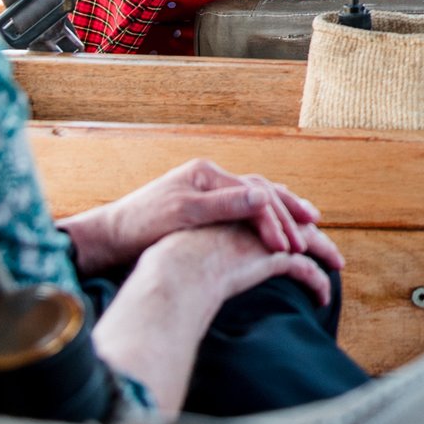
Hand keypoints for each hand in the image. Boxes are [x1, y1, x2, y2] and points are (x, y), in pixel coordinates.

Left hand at [62, 158, 342, 275]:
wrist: (107, 237)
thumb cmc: (138, 227)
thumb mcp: (180, 215)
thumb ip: (223, 205)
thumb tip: (264, 197)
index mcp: (206, 175)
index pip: (254, 195)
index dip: (275, 221)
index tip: (290, 248)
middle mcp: (210, 179)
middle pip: (262, 191)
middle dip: (290, 211)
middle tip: (315, 231)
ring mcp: (207, 192)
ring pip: (256, 198)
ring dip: (283, 211)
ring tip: (310, 223)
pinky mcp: (202, 209)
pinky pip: (244, 209)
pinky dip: (265, 217)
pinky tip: (276, 227)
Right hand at [93, 221, 337, 418]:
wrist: (171, 272)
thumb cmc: (167, 270)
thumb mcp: (182, 258)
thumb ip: (196, 261)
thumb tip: (192, 280)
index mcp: (230, 215)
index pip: (266, 213)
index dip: (284, 221)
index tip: (298, 229)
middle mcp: (250, 221)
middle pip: (292, 222)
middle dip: (311, 233)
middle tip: (326, 246)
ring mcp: (262, 237)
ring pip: (306, 241)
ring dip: (323, 252)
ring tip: (336, 265)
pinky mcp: (272, 257)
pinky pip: (304, 268)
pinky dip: (317, 280)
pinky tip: (322, 295)